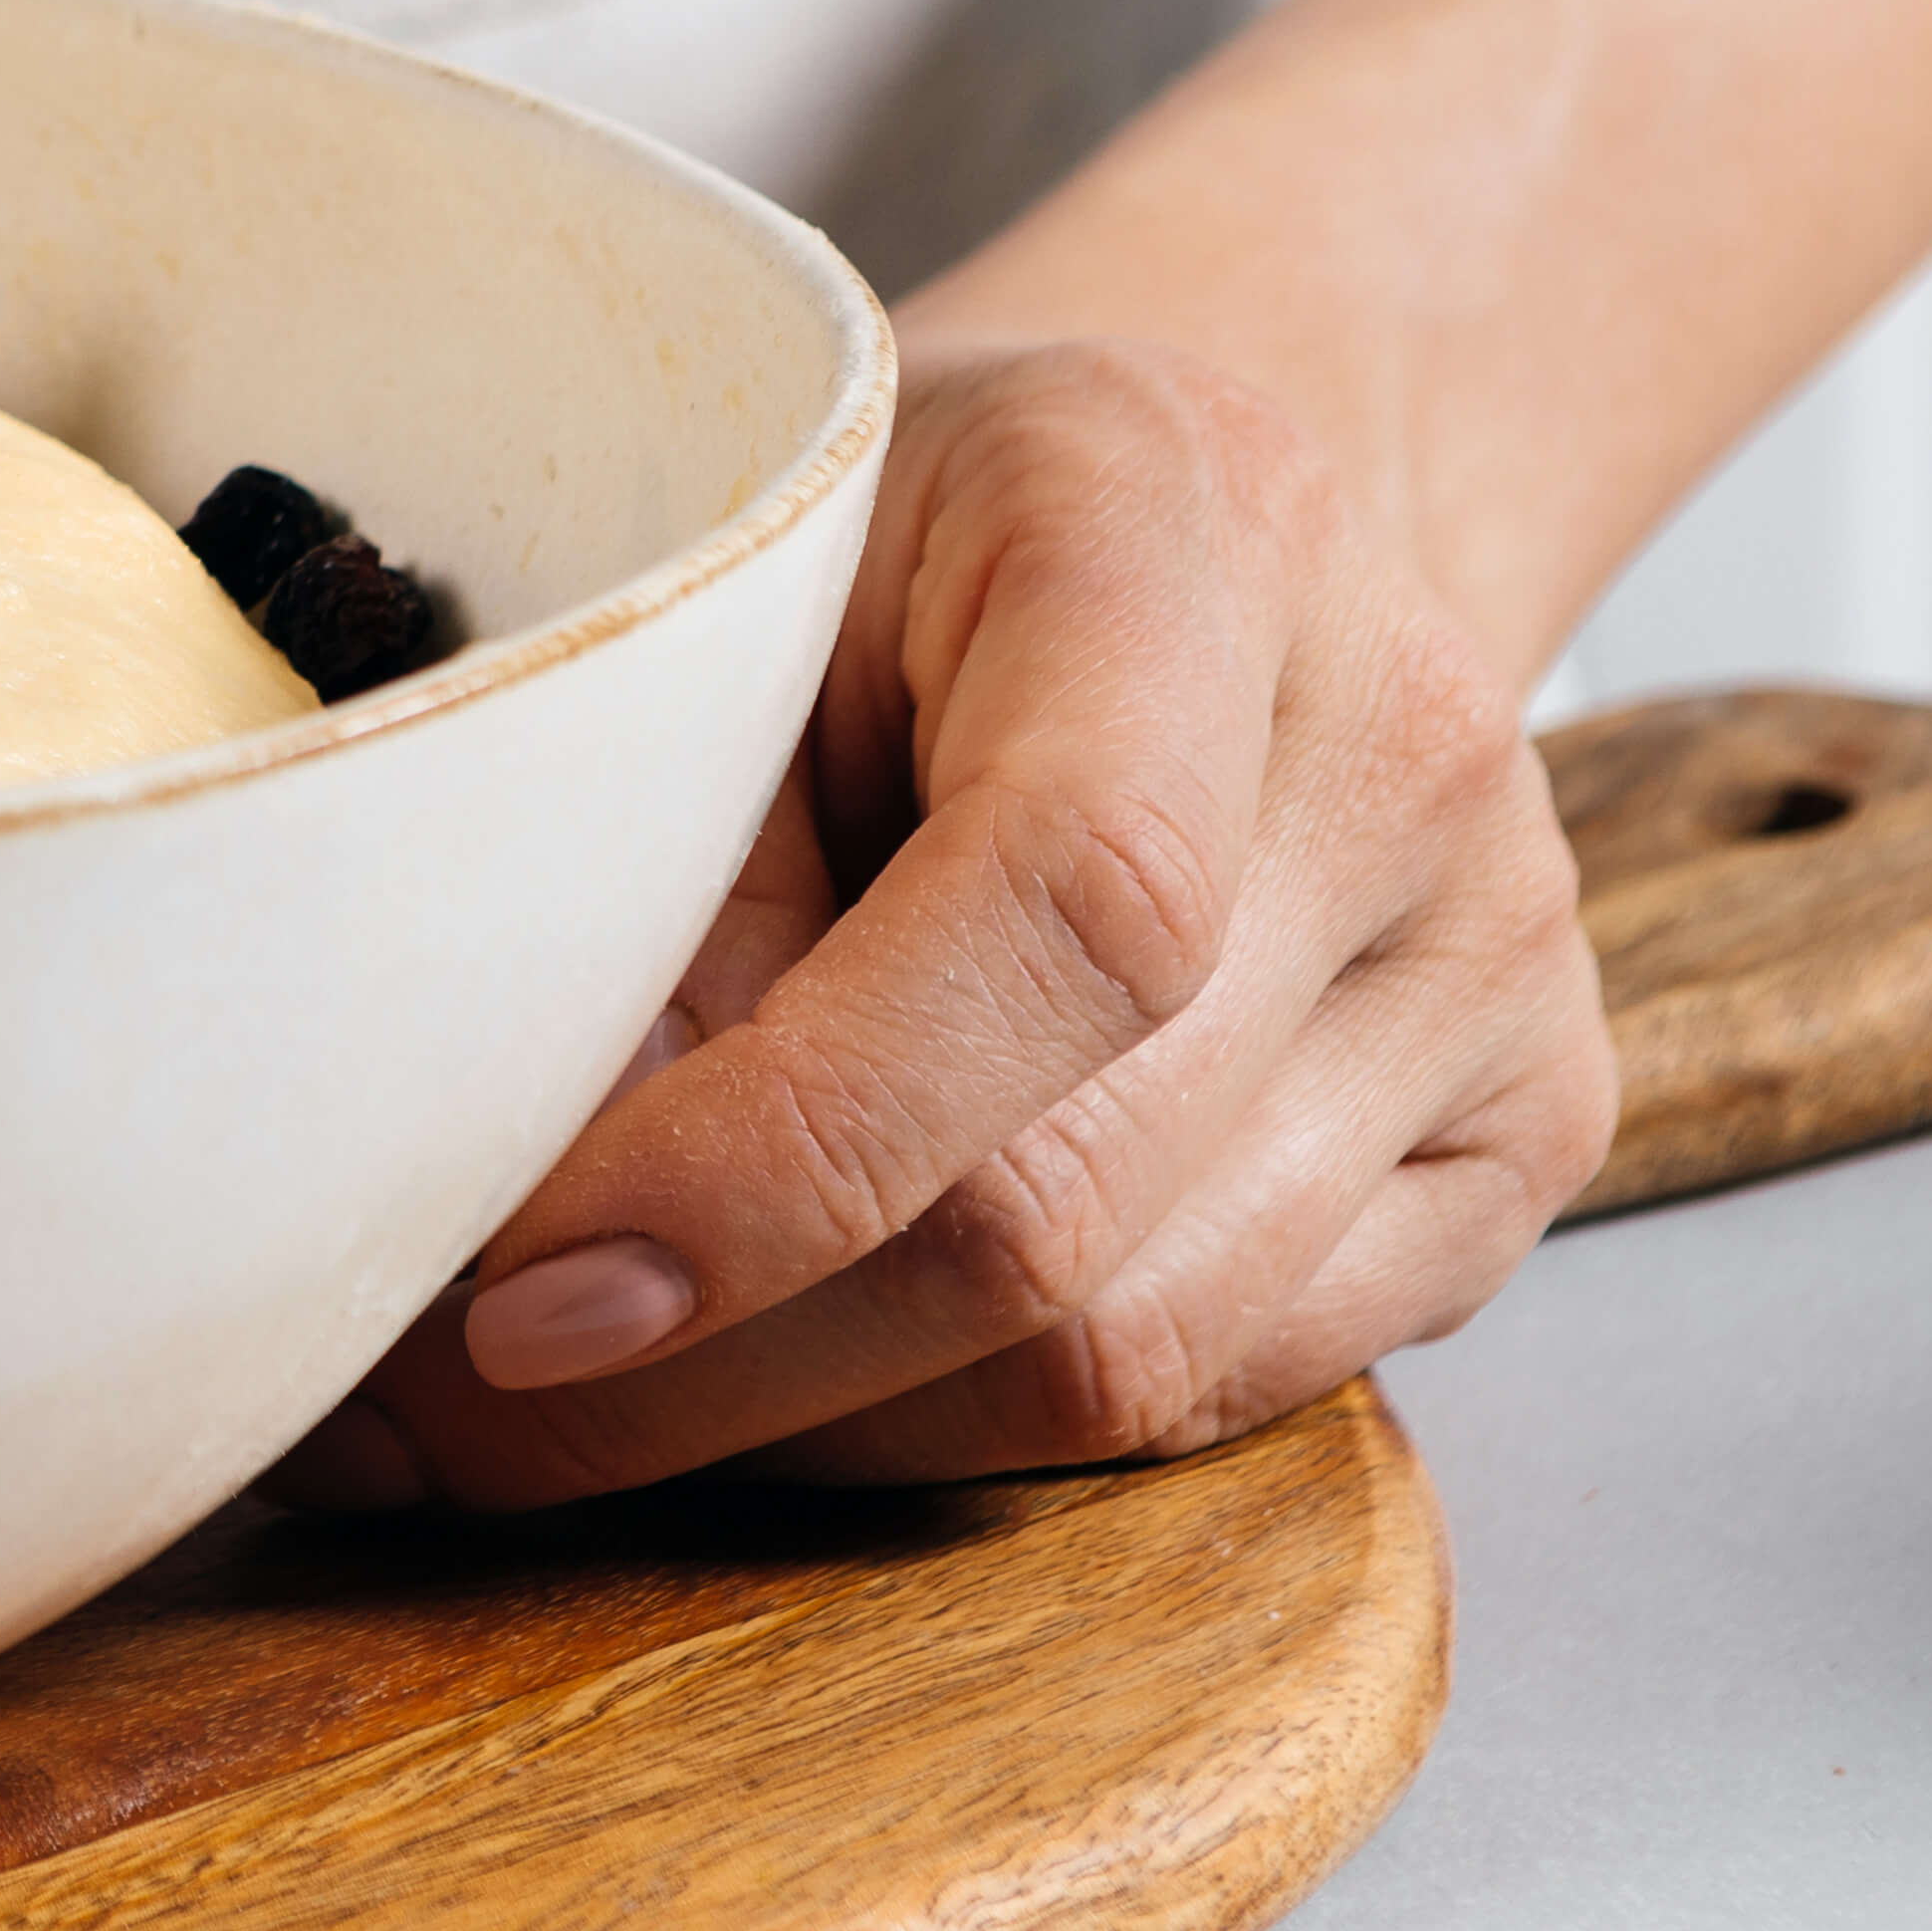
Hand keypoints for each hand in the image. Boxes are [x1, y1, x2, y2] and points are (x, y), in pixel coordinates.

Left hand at [273, 334, 1617, 1503]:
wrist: (1198, 500)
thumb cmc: (902, 525)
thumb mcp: (722, 580)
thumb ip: (641, 870)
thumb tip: (504, 1235)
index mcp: (1194, 527)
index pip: (1064, 911)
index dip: (780, 1154)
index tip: (518, 1302)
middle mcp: (1405, 751)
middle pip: (1069, 1198)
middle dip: (700, 1365)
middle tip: (406, 1424)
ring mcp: (1500, 968)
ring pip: (1131, 1351)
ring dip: (800, 1430)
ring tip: (549, 1410)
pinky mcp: (1524, 1142)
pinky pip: (1216, 1387)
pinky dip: (955, 1424)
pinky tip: (769, 1369)